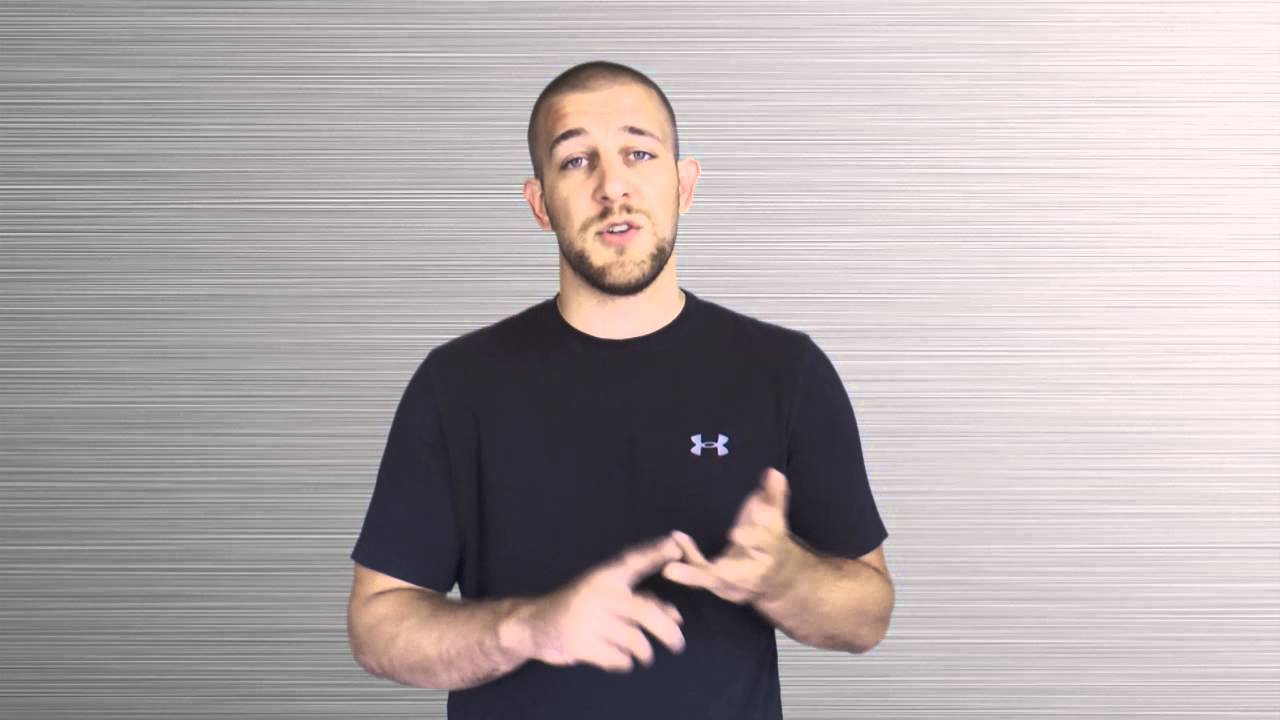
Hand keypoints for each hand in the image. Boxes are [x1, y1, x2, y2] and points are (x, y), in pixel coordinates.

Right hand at [505, 533, 686, 673]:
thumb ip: (643, 602)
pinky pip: (618, 659)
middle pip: (645, 612)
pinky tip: (619, 660)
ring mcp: (587, 618)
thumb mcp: (608, 597)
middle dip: (668, 632)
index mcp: (605, 576)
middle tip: (678, 645)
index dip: (656, 552)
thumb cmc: (581, 608)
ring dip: (644, 653)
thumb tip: (677, 617)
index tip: (677, 545)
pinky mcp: (579, 643)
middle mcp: (597, 593)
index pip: (635, 560)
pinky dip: (624, 663)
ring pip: (635, 640)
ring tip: (644, 656)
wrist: (534, 625)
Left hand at [661, 467, 800, 604]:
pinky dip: (686, 563)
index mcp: (771, 550)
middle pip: (738, 571)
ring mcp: (734, 582)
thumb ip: (773, 495)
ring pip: (713, 580)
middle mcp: (753, 571)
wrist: (776, 577)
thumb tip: (773, 473)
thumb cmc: (770, 538)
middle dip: (725, 570)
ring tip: (670, 570)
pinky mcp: (717, 585)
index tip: (736, 533)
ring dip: (691, 576)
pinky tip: (676, 541)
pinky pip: (700, 575)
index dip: (753, 538)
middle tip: (713, 566)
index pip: (765, 543)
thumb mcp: (774, 516)